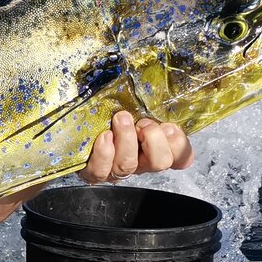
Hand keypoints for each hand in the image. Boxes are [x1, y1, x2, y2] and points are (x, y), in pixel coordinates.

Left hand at [79, 111, 193, 184]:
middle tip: (143, 123)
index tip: (168, 126)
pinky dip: (104, 152)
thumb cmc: (112, 115)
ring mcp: (117, 170)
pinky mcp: (95, 173)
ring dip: (127, 139)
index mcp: (156, 149)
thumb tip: (158, 88)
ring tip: (121, 118)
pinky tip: (104, 136)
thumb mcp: (136, 108)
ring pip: (128, 165)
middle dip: (154, 140)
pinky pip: (101, 171)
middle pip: (160, 163)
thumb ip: (150, 106)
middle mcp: (140, 163)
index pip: (182, 158)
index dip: (180, 145)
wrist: (79, 131)